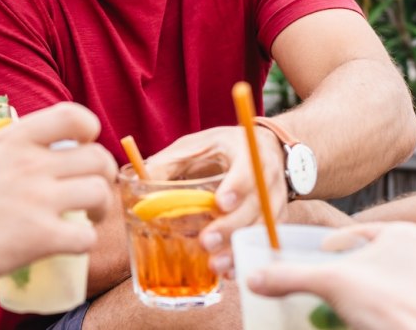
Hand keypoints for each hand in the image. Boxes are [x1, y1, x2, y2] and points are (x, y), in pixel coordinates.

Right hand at [0, 103, 115, 283]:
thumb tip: (41, 156)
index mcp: (15, 138)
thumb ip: (13, 150)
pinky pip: (86, 236)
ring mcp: (38, 199)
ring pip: (99, 193)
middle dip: (101, 176)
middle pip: (98, 158)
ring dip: (98, 208)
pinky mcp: (41, 236)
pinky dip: (83, 242)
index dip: (90, 131)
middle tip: (89, 193)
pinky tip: (68, 244)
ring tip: (84, 218)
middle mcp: (31, 163)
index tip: (84, 147)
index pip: (74, 116)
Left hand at [145, 125, 285, 256]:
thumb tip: (139, 181)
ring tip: (215, 265)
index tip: (220, 203)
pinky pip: (264, 241)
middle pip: (255, 206)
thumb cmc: (225, 148)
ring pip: (262, 228)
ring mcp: (275, 200)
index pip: (247, 170)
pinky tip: (229, 271)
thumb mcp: (198, 144)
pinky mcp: (276, 219)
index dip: (237, 187)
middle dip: (230, 226)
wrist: (268, 149)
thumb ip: (170, 161)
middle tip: (206, 241)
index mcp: (247, 152)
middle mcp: (267, 177)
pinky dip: (246, 257)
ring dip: (238, 248)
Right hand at [245, 222, 415, 329]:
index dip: (327, 249)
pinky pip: (398, 298)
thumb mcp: (328, 284)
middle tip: (325, 284)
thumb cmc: (387, 308)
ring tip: (342, 303)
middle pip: (368, 257)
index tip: (313, 262)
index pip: (352, 234)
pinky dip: (378, 306)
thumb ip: (289, 277)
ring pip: (384, 278)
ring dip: (361, 289)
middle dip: (344, 271)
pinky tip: (362, 318)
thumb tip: (254, 278)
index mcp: (403, 234)